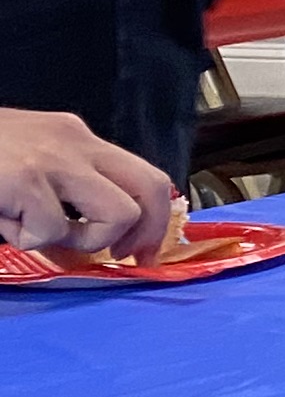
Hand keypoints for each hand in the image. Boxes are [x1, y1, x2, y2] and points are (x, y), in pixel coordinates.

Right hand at [0, 108, 181, 260]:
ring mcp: (53, 159)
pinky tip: (2, 219)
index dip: (156, 221)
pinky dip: (27, 240)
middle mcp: (76, 142)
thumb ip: (66, 195)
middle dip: (145, 235)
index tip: (142, 252)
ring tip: (38, 232)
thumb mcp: (27, 165)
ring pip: (118, 214)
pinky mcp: (24, 179)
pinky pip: (52, 229)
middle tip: (122, 258)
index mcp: (78, 138)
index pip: (146, 176)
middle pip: (152, 189)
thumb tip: (96, 244)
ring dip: (85, 240)